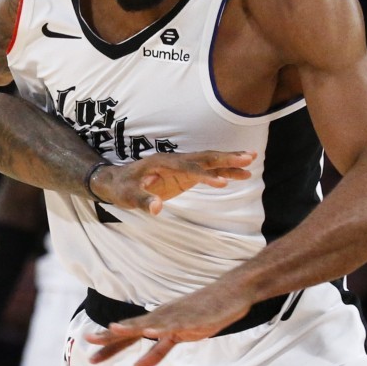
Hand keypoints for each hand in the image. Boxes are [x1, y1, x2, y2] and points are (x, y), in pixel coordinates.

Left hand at [85, 282, 253, 365]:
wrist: (229, 292)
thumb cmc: (201, 314)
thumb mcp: (177, 337)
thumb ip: (157, 351)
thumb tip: (138, 365)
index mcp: (155, 322)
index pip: (127, 336)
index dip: (109, 344)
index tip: (90, 354)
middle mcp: (160, 317)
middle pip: (131, 329)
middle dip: (110, 337)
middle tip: (88, 340)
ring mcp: (175, 317)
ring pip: (150, 324)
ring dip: (131, 327)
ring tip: (113, 329)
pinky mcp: (192, 318)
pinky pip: (175, 325)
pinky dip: (162, 328)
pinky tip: (151, 330)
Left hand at [94, 150, 255, 213]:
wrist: (115, 180)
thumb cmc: (120, 188)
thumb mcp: (127, 196)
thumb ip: (142, 201)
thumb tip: (157, 208)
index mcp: (161, 163)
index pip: (186, 168)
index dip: (203, 175)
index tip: (221, 183)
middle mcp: (173, 161)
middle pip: (203, 158)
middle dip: (225, 158)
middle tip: (248, 157)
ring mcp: (180, 166)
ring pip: (208, 161)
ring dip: (229, 162)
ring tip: (251, 161)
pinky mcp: (183, 174)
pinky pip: (207, 171)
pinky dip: (223, 172)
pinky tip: (240, 175)